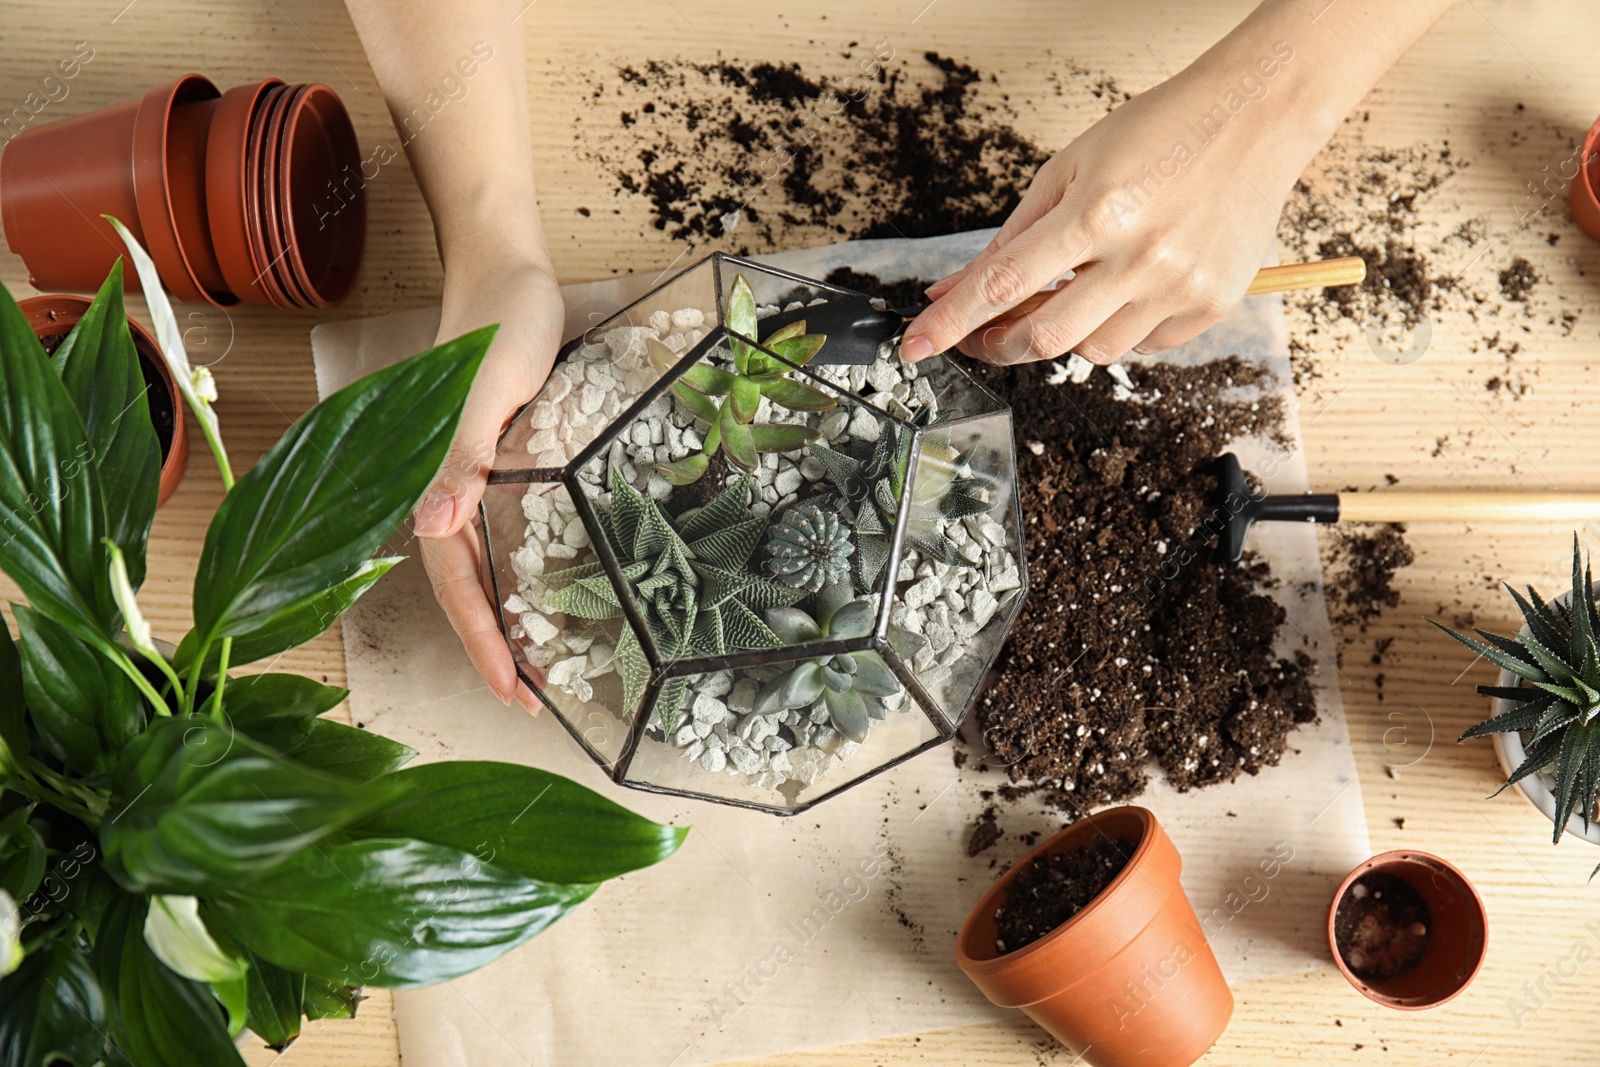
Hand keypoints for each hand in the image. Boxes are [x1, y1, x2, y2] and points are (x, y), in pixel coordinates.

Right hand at [413, 257, 563, 712]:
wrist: (506, 268)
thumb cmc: (498, 323)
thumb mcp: (483, 389)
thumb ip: (459, 456)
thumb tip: (433, 527)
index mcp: (438, 481)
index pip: (455, 583)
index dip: (482, 641)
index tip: (515, 691)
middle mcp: (451, 489)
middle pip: (465, 588)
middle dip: (494, 649)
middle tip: (534, 701)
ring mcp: (475, 478)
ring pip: (482, 566)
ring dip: (505, 619)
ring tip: (540, 667)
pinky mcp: (501, 462)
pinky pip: (504, 532)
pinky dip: (520, 573)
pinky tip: (544, 593)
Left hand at [899, 68, 1306, 367]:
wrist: (1254, 119)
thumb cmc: (1157, 132)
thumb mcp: (1067, 169)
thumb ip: (1009, 239)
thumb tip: (953, 288)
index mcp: (1096, 212)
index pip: (1002, 284)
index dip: (950, 321)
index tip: (914, 345)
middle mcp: (1140, 255)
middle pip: (1044, 337)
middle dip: (1001, 343)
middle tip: (986, 333)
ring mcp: (1179, 286)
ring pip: (1093, 352)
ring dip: (1066, 334)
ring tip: (1074, 293)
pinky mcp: (1210, 304)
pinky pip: (1144, 347)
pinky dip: (1119, 329)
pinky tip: (1124, 291)